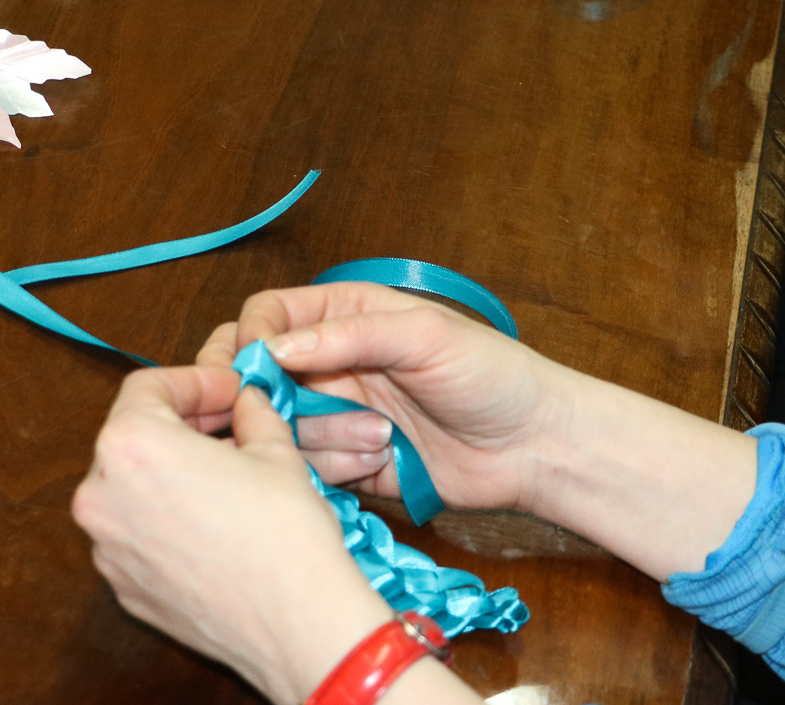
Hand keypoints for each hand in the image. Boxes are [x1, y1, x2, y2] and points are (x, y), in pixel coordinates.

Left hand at [71, 366, 392, 704]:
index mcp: (131, 446)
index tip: (228, 389)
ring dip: (172, 472)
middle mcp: (101, 495)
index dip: (193, 381)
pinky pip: (138, 535)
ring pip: (132, 488)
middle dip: (182, 425)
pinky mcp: (123, 587)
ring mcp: (107, 548)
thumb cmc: (285, 532)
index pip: (147, 387)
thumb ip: (251, 412)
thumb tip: (247, 400)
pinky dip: (167, 519)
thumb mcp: (275, 449)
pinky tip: (214, 523)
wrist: (297, 624)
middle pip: (133, 437)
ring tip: (226, 475)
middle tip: (230, 424)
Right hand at [197, 282, 757, 581]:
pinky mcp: (345, 463)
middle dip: (261, 398)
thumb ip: (348, 334)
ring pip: (277, 428)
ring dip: (320, 437)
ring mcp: (334, 415)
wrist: (534, 446)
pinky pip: (307, 469)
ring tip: (380, 437)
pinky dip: (336, 469)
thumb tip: (273, 346)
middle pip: (253, 374)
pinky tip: (383, 461)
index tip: (253, 368)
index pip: (266, 315)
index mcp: (343, 315)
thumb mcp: (423, 335)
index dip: (250, 339)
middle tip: (275, 417)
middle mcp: (329, 363)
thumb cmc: (491, 374)